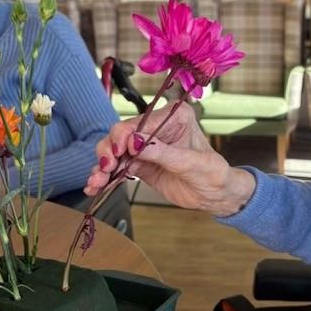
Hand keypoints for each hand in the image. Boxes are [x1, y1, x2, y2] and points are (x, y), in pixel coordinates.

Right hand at [85, 101, 255, 216]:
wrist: (215, 195)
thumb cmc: (213, 174)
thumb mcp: (190, 163)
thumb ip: (161, 152)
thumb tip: (135, 142)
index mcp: (174, 115)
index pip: (142, 122)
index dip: (126, 136)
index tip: (120, 152)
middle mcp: (156, 126)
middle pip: (122, 134)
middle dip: (109, 151)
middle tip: (104, 168)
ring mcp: (145, 145)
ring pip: (114, 150)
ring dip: (102, 166)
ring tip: (96, 182)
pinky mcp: (139, 163)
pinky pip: (117, 167)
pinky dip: (105, 177)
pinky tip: (95, 186)